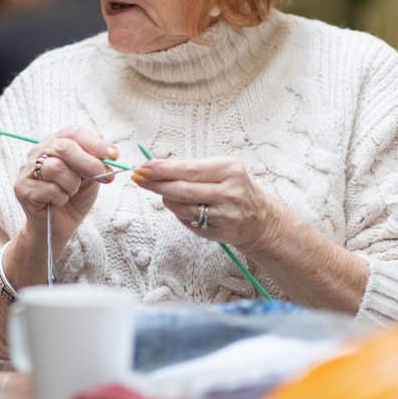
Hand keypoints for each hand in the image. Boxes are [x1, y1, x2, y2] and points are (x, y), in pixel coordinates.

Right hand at [13, 126, 118, 250]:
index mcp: (54, 144)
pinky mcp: (22, 189)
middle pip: (64, 147)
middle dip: (88, 162)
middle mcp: (37, 152)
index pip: (72, 132)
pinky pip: (50, 189)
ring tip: (71, 192)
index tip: (114, 155)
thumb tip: (108, 155)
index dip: (94, 142)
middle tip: (103, 175)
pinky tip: (59, 202)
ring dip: (72, 184)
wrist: (60, 227)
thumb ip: (95, 163)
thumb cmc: (74, 198)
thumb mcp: (90, 177)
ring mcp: (27, 170)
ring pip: (56, 168)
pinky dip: (62, 198)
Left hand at [130, 155, 286, 249]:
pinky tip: (175, 204)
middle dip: (156, 183)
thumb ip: (190, 168)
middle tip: (137, 178)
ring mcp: (225, 215)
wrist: (260, 218)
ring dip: (164, 198)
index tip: (143, 166)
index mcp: (229, 170)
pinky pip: (187, 220)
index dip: (163, 169)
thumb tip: (153, 165)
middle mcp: (230, 192)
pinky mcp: (218, 232)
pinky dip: (176, 211)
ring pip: (183, 207)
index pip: (189, 169)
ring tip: (157, 190)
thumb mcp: (219, 170)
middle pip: (183, 189)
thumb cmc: (232, 187)